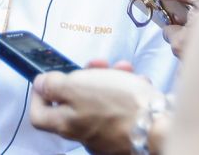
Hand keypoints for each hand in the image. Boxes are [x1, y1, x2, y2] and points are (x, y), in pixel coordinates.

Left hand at [30, 68, 161, 154]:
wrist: (160, 126)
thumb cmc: (118, 106)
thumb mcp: (78, 86)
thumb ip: (54, 85)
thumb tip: (39, 84)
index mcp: (65, 124)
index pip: (38, 115)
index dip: (40, 94)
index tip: (50, 77)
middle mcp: (83, 133)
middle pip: (74, 101)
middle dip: (86, 76)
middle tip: (97, 64)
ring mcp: (105, 134)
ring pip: (100, 100)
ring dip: (110, 79)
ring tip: (124, 69)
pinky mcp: (127, 131)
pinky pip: (121, 108)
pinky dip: (128, 92)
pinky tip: (138, 82)